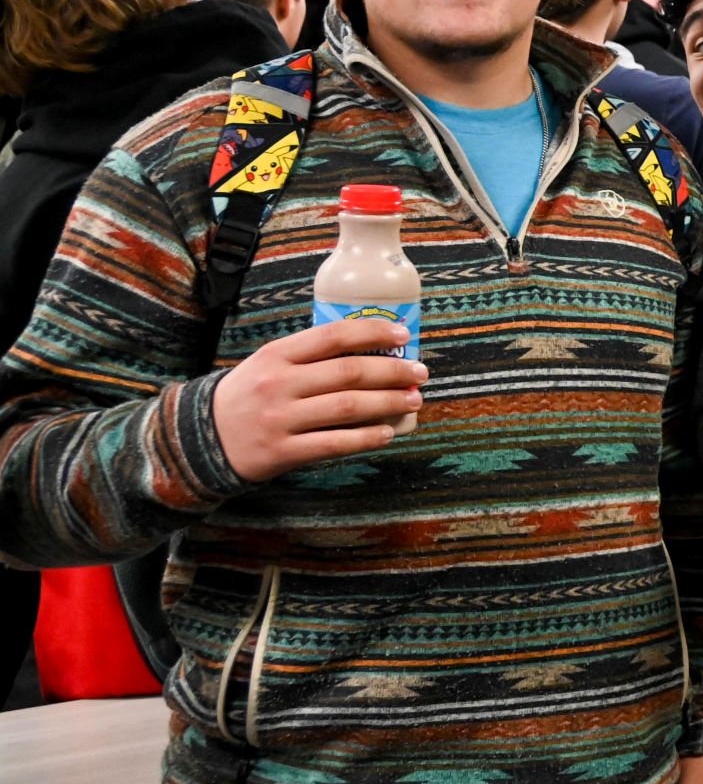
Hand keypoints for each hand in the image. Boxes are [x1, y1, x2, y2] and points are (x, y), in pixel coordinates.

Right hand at [212, 316, 427, 482]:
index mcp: (276, 356)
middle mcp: (278, 384)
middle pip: (347, 373)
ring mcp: (279, 419)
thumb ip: (310, 357)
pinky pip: (333, 443)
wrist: (200, 437)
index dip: (372, 332)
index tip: (403, 333)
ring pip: (347, 408)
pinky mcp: (282, 451)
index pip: (332, 336)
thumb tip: (373, 350)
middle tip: (419, 373)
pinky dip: (365, 438)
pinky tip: (387, 433)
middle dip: (392, 371)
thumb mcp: (269, 364)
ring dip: (388, 403)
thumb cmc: (249, 395)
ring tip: (412, 400)